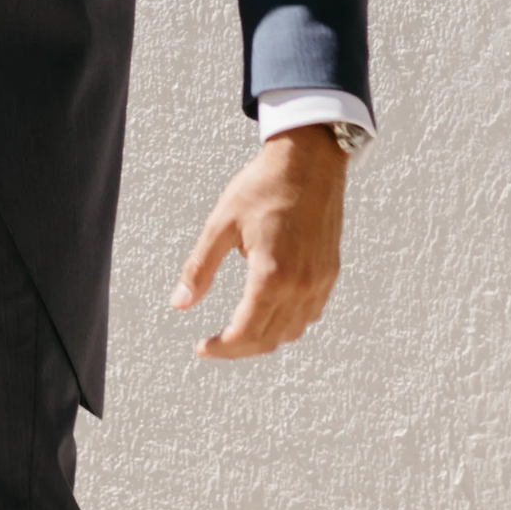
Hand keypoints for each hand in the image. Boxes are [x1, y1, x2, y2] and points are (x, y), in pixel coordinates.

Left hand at [170, 128, 346, 361]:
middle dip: (238, 348)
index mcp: (272, 274)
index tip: (203, 347)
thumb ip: (199, 268)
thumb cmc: (264, 186)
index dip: (222, 347)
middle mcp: (301, 284)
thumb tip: (180, 303)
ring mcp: (320, 281)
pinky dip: (288, 323)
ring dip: (264, 338)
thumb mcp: (221, 224)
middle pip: (269, 339)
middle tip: (215, 343)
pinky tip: (269, 311)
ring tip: (238, 330)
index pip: (246, 333)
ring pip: (292, 331)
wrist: (309, 161)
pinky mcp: (330, 272)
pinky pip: (310, 314)